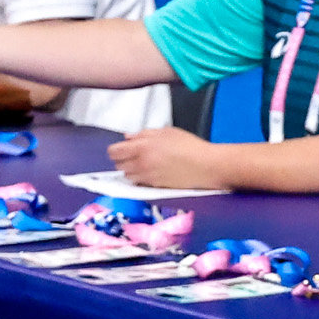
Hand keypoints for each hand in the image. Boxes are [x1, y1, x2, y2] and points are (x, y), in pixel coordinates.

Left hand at [106, 128, 222, 188]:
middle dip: (123, 160)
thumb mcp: (166, 132)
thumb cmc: (189, 145)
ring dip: (131, 170)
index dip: (115, 150)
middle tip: (133, 155)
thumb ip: (143, 134)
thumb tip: (128, 138)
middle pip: (118, 165)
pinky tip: (151, 171)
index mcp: (142, 147)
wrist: (204, 165)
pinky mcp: (153, 186)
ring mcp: (146, 177)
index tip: (120, 149)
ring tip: (144, 163)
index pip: (114, 152)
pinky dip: (140, 178)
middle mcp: (141, 163)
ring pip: (127, 176)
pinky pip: (139, 183)